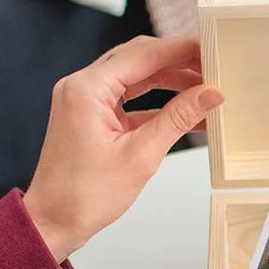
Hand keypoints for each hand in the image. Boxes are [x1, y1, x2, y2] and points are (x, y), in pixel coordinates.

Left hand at [23, 35, 223, 262]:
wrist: (56, 221)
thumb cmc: (85, 195)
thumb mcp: (142, 155)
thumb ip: (177, 119)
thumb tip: (209, 95)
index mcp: (87, 89)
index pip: (142, 55)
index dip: (179, 50)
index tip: (208, 47)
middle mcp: (83, 87)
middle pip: (139, 61)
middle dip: (178, 63)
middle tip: (212, 66)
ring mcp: (87, 102)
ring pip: (137, 79)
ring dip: (171, 83)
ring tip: (205, 90)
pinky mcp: (93, 117)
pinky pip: (131, 101)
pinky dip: (158, 105)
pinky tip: (186, 112)